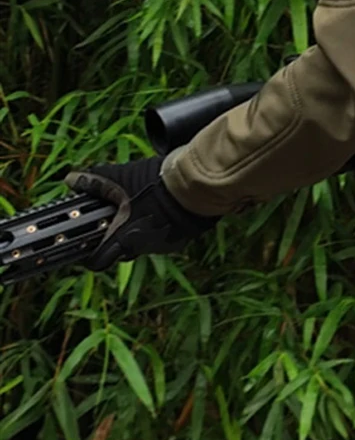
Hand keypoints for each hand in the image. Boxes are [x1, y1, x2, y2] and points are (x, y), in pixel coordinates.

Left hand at [65, 156, 218, 270]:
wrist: (197, 185)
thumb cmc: (156, 185)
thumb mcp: (121, 177)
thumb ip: (94, 180)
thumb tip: (71, 179)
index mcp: (124, 238)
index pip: (97, 262)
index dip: (87, 256)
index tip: (86, 246)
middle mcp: (143, 248)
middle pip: (120, 251)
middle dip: (115, 238)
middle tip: (115, 218)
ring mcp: (164, 246)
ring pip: (143, 244)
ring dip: (138, 231)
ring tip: (142, 207)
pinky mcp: (181, 239)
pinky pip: (163, 238)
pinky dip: (158, 227)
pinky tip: (163, 208)